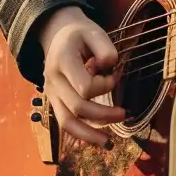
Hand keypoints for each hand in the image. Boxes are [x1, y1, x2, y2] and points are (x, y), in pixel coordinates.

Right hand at [40, 6, 123, 149]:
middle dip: (103, 115)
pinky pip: (65, 122)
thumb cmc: (80, 36)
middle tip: (124, 114)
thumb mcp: (94, 32)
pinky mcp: (54, 101)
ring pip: (67, 121)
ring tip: (109, 143)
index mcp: (63, 60)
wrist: (57, 35)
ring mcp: (52, 92)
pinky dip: (80, 134)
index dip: (103, 86)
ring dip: (89, 135)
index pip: (84, 86)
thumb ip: (105, 48)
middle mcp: (53, 79)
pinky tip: (97, 141)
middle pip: (77, 107)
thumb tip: (109, 67)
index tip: (112, 76)